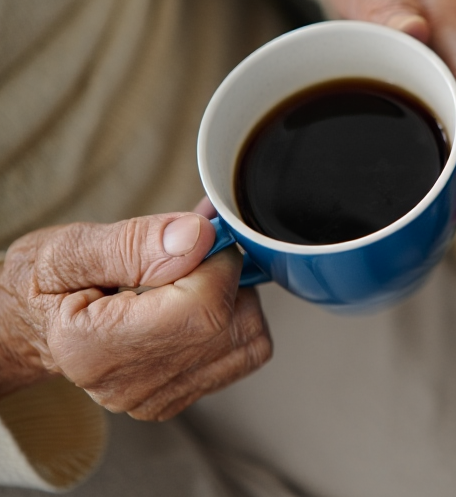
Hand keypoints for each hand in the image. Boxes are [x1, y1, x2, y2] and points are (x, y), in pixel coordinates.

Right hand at [0, 212, 270, 420]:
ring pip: (248, 338)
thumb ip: (133, 241)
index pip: (203, 306)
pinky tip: (196, 299)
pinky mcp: (177, 397)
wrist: (31, 325)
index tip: (197, 235)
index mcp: (95, 347)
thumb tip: (198, 237)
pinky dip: (234, 318)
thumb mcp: (67, 248)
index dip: (216, 259)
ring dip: (235, 295)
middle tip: (191, 248)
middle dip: (225, 272)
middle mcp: (129, 384)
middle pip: (229, 324)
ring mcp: (156, 396)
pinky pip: (242, 353)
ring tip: (189, 275)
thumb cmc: (42, 284)